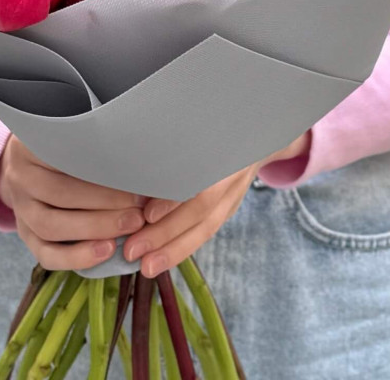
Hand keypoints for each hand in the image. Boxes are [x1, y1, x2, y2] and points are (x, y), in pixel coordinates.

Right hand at [0, 135, 146, 271]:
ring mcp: (20, 208)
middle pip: (59, 193)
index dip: (102, 169)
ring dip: (94, 229)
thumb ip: (97, 150)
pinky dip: (77, 257)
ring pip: (50, 225)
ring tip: (128, 229)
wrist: (34, 165)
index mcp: (32, 145)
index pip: (65, 157)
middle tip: (138, 209)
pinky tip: (106, 252)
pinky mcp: (25, 235)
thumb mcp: (76, 138)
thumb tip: (139, 166)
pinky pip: (46, 254)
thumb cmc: (67, 148)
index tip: (136, 177)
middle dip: (103, 204)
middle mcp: (20, 176)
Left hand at [122, 133, 310, 278]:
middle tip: (131, 249)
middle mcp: (232, 172)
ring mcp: (234, 192)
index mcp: (222, 148)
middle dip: (165, 233)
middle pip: (200, 209)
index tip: (146, 214)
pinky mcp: (231, 206)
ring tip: (146, 265)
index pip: (199, 181)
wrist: (258, 131)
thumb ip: (172, 140)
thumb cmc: (215, 126)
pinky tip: (162, 259)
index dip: (174, 199)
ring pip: (206, 227)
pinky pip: (208, 231)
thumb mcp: (199, 124)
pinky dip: (185, 246)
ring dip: (174, 249)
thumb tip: (131, 160)